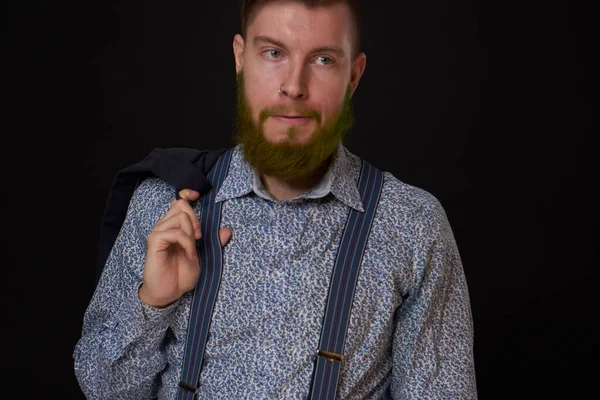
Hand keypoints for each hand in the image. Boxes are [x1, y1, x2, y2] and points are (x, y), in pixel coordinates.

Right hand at [139, 189, 231, 307]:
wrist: (169, 293)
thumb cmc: (182, 275)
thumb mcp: (204, 257)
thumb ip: (214, 243)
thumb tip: (227, 230)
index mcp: (175, 227)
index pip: (178, 201)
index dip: (187, 194)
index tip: (196, 195)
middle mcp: (165, 226)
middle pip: (181, 206)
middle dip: (195, 219)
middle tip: (199, 237)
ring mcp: (159, 233)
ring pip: (179, 217)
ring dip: (191, 233)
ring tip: (192, 249)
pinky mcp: (155, 241)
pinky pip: (174, 232)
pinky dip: (186, 242)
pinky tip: (189, 254)